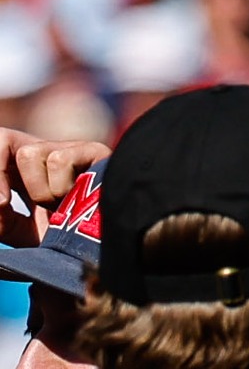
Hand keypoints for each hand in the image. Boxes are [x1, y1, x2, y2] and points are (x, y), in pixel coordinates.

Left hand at [0, 131, 110, 246]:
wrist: (97, 249)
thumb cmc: (61, 241)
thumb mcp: (18, 232)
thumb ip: (0, 218)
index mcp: (22, 172)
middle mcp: (42, 155)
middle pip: (2, 140)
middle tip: (3, 205)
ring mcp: (67, 150)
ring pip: (27, 153)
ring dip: (37, 190)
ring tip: (56, 205)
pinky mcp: (92, 149)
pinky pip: (57, 160)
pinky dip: (60, 187)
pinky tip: (76, 197)